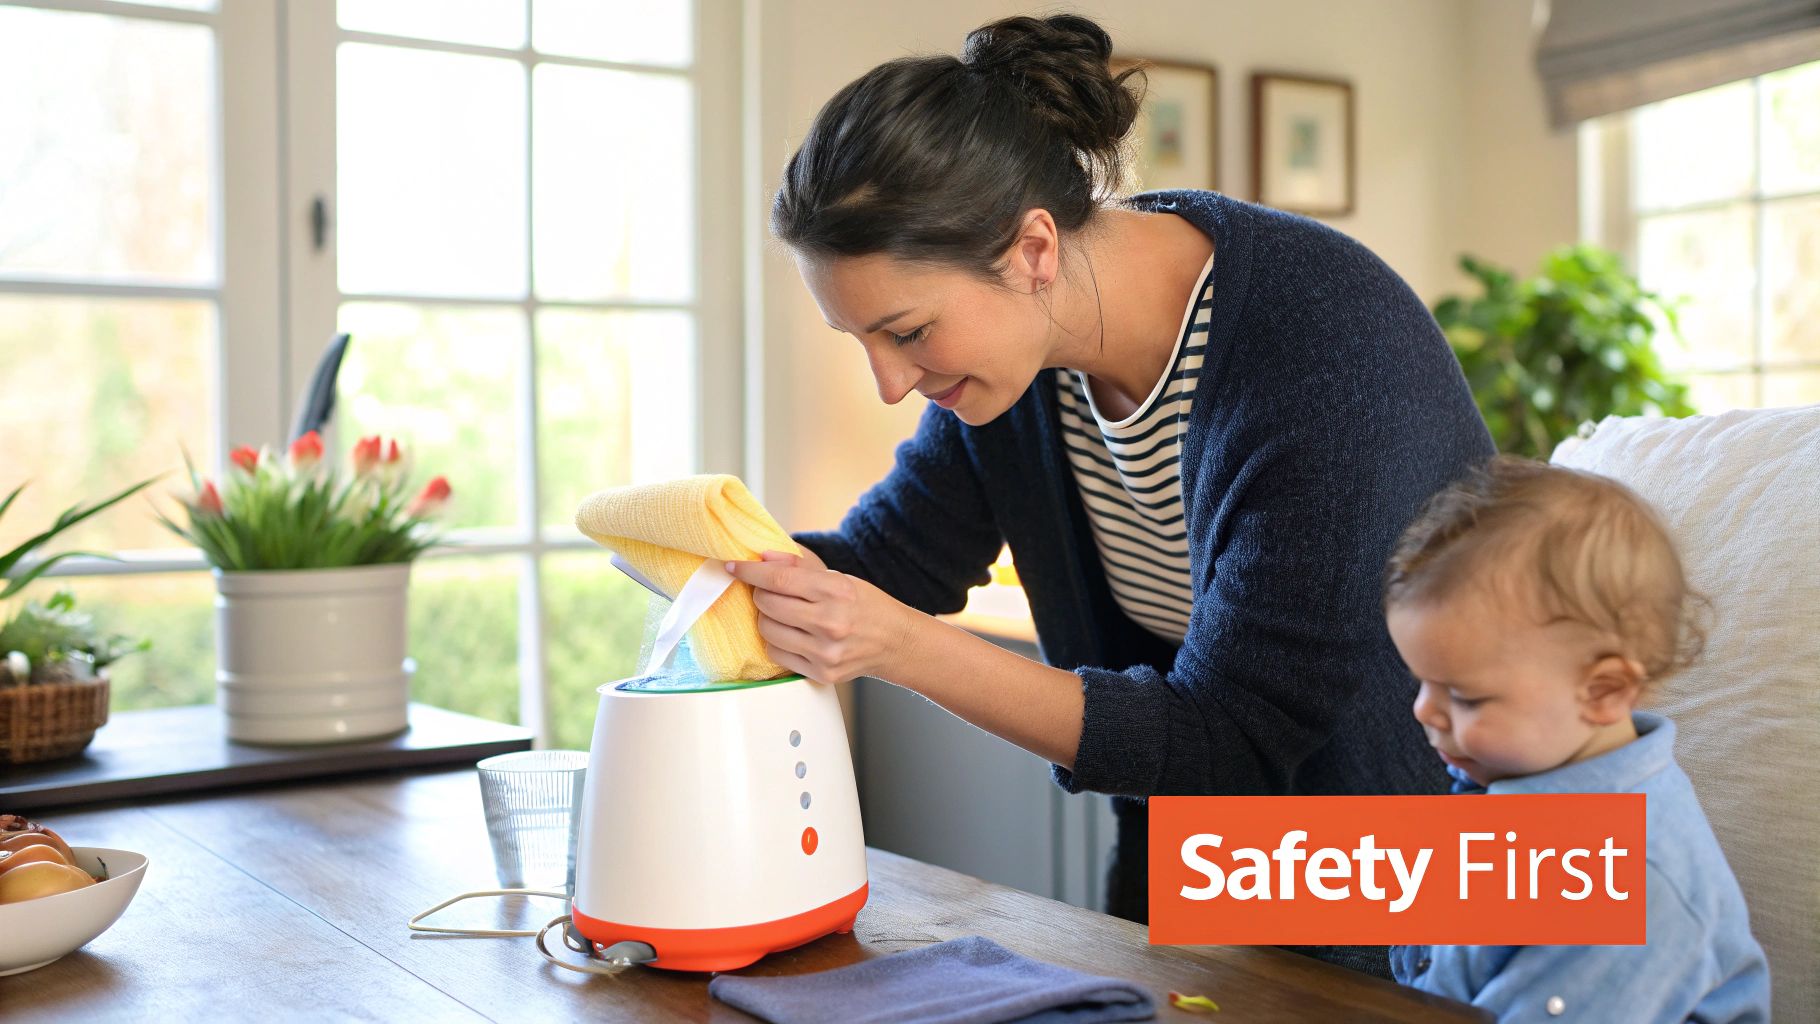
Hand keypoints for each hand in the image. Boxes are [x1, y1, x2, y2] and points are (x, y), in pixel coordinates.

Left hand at [726, 550, 911, 684]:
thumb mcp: (840, 578)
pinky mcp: (821, 673)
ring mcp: (825, 652)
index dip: (750, 570)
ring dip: (767, 618)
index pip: (779, 578)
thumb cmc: (866, 606)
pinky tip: (792, 634)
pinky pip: (777, 655)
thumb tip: (764, 556)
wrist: (896, 642)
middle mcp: (831, 622)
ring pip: (767, 630)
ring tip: (783, 614)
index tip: (734, 566)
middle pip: (768, 604)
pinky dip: (776, 641)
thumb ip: (800, 566)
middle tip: (768, 591)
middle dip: (760, 594)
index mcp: (836, 591)